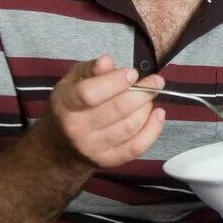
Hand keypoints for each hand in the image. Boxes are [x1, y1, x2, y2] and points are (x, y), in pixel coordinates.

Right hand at [43, 55, 165, 168]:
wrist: (64, 144)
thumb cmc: (74, 104)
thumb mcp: (75, 81)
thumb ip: (91, 69)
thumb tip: (107, 61)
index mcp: (66, 104)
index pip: (91, 93)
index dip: (116, 81)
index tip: (133, 73)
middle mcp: (76, 129)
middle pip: (117, 109)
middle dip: (142, 92)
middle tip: (155, 81)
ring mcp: (92, 148)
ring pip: (130, 126)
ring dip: (147, 108)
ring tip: (149, 97)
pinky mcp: (108, 161)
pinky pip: (137, 147)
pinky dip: (153, 129)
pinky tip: (158, 115)